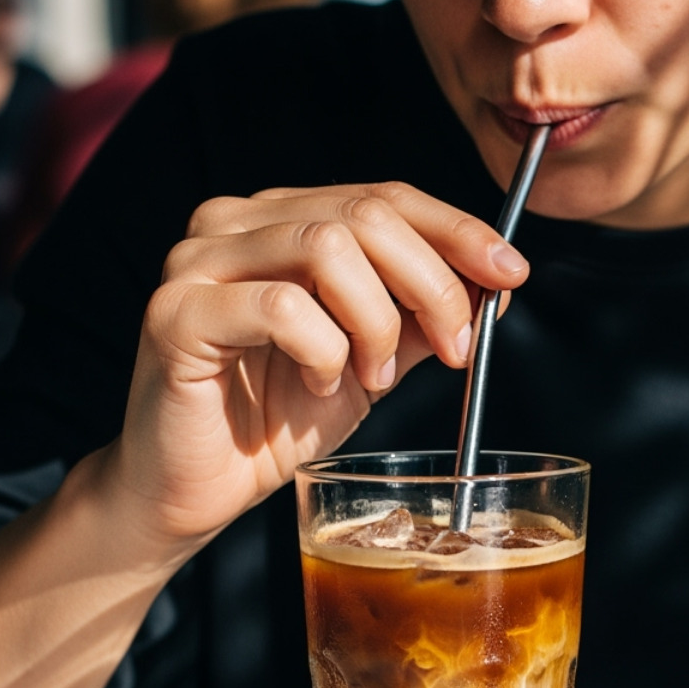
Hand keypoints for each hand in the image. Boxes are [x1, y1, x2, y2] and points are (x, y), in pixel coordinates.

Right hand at [99, 182, 528, 549]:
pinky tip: (319, 384)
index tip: (513, 273)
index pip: (385, 195)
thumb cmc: (274, 423)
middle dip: (432, 284)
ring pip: (327, 248)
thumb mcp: (372, 362)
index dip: (458, 230)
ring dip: (376, 322)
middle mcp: (234, 222)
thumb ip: (421, 316)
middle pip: (365, 214)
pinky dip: (323, 350)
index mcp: (281, 219)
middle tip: (453, 351)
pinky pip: (282, 307)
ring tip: (371, 378)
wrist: (193, 492)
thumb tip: (494, 280)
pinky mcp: (176, 311)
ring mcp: (198, 261)